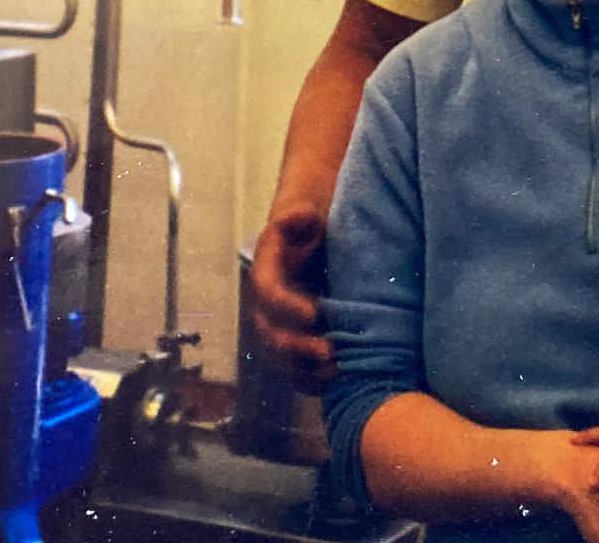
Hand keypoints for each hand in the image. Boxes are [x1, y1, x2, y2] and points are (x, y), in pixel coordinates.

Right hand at [250, 209, 333, 391]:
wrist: (310, 244)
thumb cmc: (309, 227)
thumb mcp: (303, 214)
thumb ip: (298, 216)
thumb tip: (300, 217)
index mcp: (266, 273)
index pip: (268, 293)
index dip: (286, 305)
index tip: (314, 314)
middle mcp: (265, 306)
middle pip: (271, 333)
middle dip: (296, 346)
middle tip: (329, 352)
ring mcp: (278, 327)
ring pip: (279, 358)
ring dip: (302, 369)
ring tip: (333, 372)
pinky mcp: (292, 342)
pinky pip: (292, 369)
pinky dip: (308, 380)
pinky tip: (332, 383)